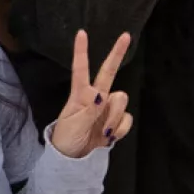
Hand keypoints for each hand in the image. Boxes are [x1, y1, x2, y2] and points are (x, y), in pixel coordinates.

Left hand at [48, 30, 135, 156]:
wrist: (74, 161)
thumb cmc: (67, 139)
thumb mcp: (73, 125)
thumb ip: (89, 109)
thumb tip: (102, 95)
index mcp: (80, 95)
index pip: (80, 69)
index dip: (81, 51)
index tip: (82, 32)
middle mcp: (96, 97)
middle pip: (109, 71)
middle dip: (117, 53)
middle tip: (126, 35)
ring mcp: (108, 108)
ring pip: (122, 100)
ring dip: (114, 117)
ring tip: (102, 133)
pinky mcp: (117, 121)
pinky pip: (127, 119)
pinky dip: (120, 129)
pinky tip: (109, 137)